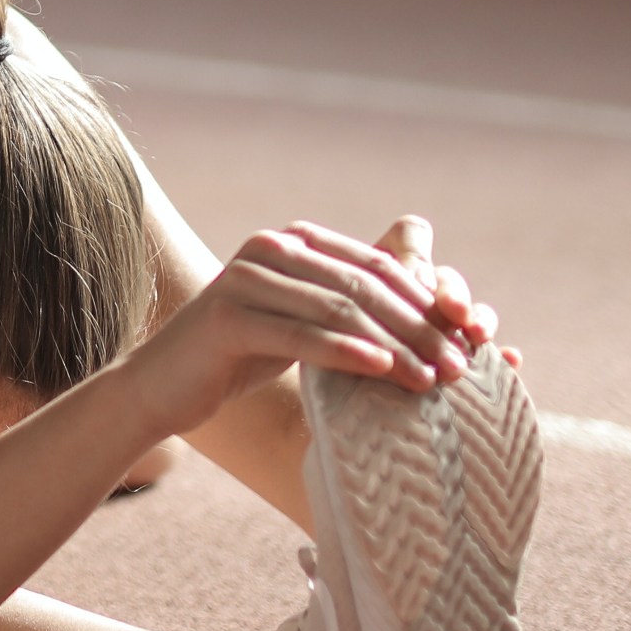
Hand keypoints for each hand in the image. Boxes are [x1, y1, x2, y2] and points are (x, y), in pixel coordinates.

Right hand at [117, 217, 496, 441]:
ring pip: (338, 309)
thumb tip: (435, 327)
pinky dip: (346, 352)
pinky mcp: (227, 318)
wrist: (161, 387)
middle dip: (420, 327)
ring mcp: (245, 279)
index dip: (427, 300)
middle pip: (364, 285)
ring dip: (395, 345)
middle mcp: (270, 250)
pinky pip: (300, 334)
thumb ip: (347, 314)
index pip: (377, 265)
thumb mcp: (300, 328)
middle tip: (460, 367)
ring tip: (433, 379)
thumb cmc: (240, 361)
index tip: (469, 340)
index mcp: (294, 243)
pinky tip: (382, 371)